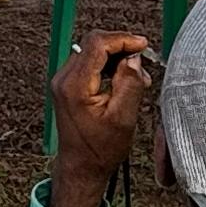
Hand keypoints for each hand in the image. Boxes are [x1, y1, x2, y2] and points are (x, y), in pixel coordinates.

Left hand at [49, 31, 156, 197]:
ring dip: (116, 57)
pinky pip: (89, 63)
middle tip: (142, 63)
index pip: (97, 44)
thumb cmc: (99, 149)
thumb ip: (130, 84)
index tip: (142, 45)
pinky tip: (123, 80)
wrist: (81, 167)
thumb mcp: (123, 118)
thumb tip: (134, 58)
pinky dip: (108, 65)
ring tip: (136, 77)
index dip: (122, 39)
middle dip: (121, 48)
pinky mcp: (68, 85)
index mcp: (75, 86)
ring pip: (92, 51)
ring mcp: (63, 81)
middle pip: (94, 44)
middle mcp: (64, 79)